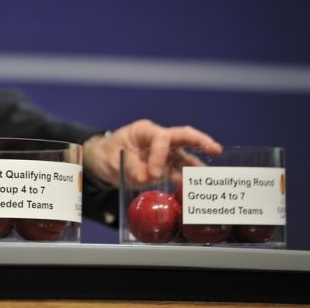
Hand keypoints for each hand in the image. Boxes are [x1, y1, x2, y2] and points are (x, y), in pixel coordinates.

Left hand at [83, 119, 221, 186]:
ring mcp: (163, 153)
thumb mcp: (111, 159)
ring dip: (197, 165)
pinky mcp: (164, 166)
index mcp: (144, 131)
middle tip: (216, 149)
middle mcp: (157, 139)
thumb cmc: (106, 154)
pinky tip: (197, 186)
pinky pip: (178, 170)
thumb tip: (146, 176)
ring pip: (184, 155)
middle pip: (182, 136)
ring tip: (210, 176)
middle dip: (199, 141)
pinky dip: (187, 178)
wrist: (102, 162)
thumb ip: (129, 166)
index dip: (160, 155)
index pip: (161, 138)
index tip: (153, 174)